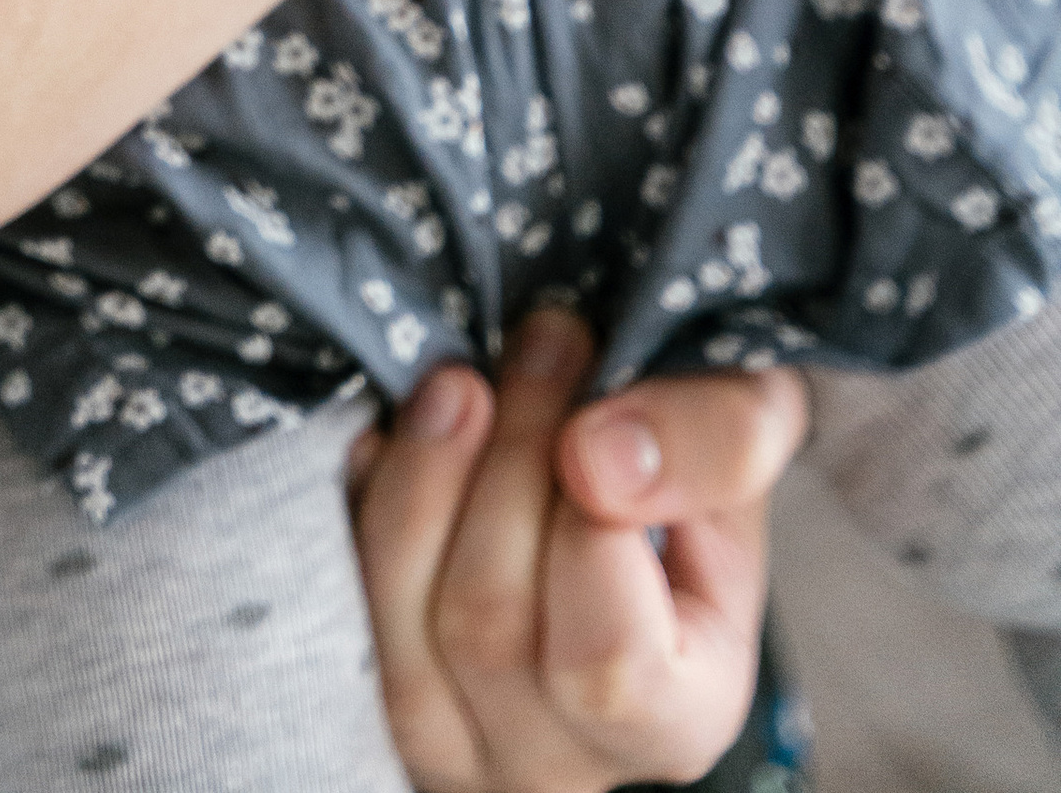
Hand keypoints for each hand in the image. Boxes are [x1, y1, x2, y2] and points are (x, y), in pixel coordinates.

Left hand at [348, 310, 808, 787]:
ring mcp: (456, 737)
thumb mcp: (752, 429)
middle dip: (505, 461)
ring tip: (461, 379)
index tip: (593, 414)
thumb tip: (601, 458)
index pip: (612, 663)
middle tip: (539, 343)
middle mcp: (561, 759)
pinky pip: (341, 597)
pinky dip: (363, 499)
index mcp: (679, 719)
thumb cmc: (689, 458)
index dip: (587, 529)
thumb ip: (717, 441)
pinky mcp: (374, 682)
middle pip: (491, 627)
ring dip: (426, 471)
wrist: (617, 469)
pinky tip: (399, 433)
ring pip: (405, 619)